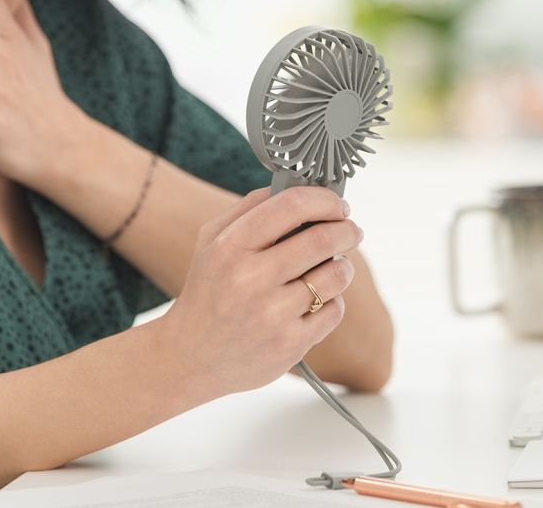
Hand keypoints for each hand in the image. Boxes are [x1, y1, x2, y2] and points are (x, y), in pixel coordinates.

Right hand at [156, 186, 362, 397]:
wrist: (191, 357)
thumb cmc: (208, 293)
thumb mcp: (211, 242)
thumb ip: (248, 209)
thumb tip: (292, 186)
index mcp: (230, 246)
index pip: (290, 206)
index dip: (324, 199)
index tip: (338, 205)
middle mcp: (250, 278)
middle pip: (322, 240)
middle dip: (347, 230)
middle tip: (351, 230)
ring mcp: (272, 314)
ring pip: (335, 276)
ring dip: (343, 266)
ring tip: (335, 266)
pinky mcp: (290, 344)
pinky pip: (334, 310)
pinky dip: (332, 301)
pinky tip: (316, 301)